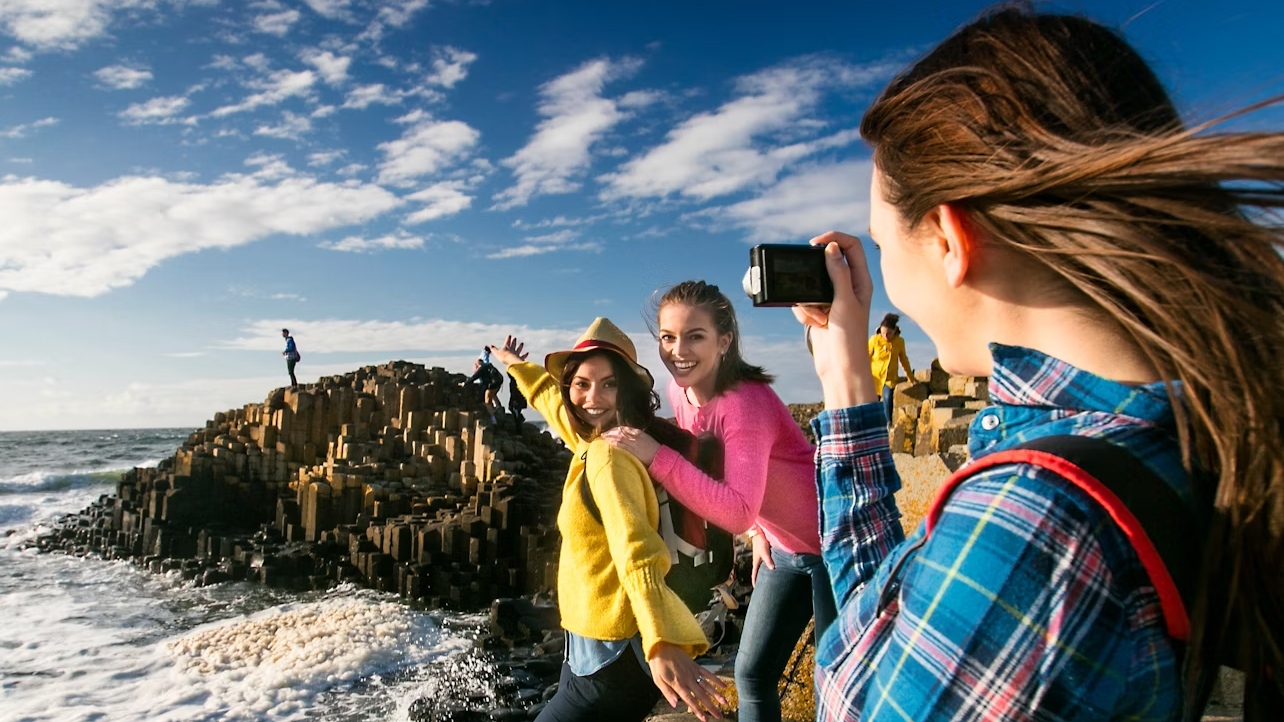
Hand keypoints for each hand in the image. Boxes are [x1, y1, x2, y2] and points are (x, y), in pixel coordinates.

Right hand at [489, 335, 528, 366]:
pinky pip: (523, 356)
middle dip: (514, 341)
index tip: (510, 335)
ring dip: (520, 346)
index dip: (508, 338)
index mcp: (506, 347)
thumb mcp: (497, 353)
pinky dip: (525, 355)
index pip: (507, 342)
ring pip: (519, 349)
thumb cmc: (503, 357)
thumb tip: (490, 346)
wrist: (511, 361)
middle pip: (513, 345)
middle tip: (515, 338)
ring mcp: (517, 354)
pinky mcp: (520, 358)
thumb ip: (494, 350)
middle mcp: (512, 350)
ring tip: (522, 343)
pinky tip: (527, 353)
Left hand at [601, 426, 660, 465]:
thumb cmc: (654, 449)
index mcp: (639, 432)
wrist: (660, 457)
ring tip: (603, 438)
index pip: (625, 428)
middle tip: (603, 433)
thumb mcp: (646, 438)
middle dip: (611, 432)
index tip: (610, 430)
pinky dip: (615, 444)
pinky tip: (610, 444)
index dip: (616, 429)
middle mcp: (636, 437)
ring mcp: (634, 444)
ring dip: (610, 437)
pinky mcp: (633, 452)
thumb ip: (637, 436)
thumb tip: (628, 436)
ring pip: (619, 439)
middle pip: (620, 433)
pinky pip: (622, 447)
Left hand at [647, 642, 727, 720]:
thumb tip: (675, 704)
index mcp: (678, 684)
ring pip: (707, 685)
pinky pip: (708, 674)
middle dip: (711, 707)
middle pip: (702, 695)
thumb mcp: (657, 679)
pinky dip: (716, 679)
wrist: (662, 645)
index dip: (698, 710)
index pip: (690, 700)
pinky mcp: (696, 666)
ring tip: (725, 703)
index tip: (705, 719)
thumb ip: (667, 693)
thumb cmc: (659, 663)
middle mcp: (688, 679)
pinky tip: (723, 686)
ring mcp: (693, 672)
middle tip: (719, 716)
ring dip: (717, 695)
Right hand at [750, 532, 773, 586]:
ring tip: (767, 578)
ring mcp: (759, 557)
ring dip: (763, 573)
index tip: (755, 588)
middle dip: (759, 579)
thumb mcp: (764, 551)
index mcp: (755, 562)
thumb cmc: (760, 542)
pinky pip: (764, 563)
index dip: (754, 581)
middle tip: (762, 586)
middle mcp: (757, 561)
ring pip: (761, 568)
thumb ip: (768, 560)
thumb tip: (772, 569)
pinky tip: (771, 567)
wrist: (759, 532)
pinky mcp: (763, 554)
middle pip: (757, 572)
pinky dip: (767, 567)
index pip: (754, 574)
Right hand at [792, 231, 878, 408]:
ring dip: (807, 297)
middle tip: (805, 272)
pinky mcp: (817, 311)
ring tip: (818, 315)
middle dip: (814, 269)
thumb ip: (838, 273)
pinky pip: (802, 300)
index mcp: (861, 281)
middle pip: (828, 260)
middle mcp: (847, 287)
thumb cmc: (850, 338)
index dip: (834, 239)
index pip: (851, 246)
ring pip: (811, 281)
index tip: (815, 244)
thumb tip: (831, 248)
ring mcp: (831, 299)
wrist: (840, 369)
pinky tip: (814, 324)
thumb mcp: (845, 302)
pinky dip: (803, 311)